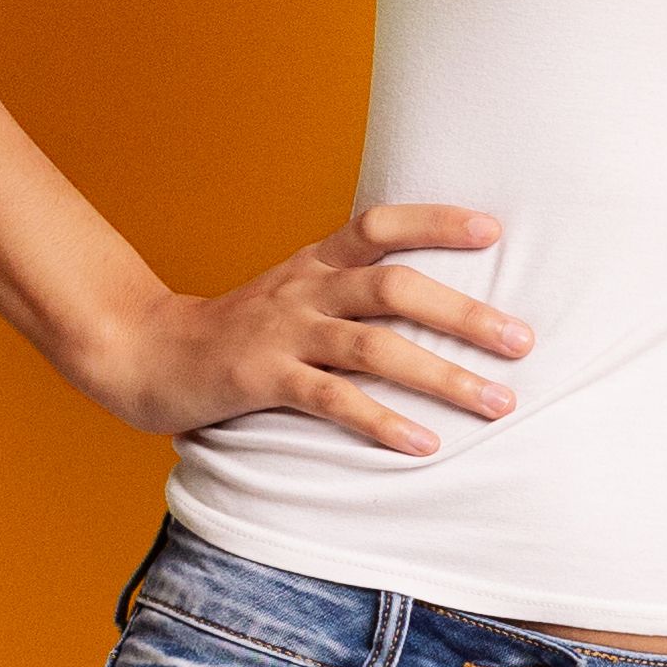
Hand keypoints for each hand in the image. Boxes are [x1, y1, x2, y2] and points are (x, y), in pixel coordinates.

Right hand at [81, 204, 529, 459]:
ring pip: (374, 347)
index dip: (436, 221)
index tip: (494, 231)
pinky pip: (331, 400)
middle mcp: (304, 289)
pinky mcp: (259, 380)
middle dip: (466, 315)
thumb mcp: (297, 293)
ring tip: (497, 403)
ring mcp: (281, 333)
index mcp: (316, 262)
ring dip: (443, 376)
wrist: (143, 353)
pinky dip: (381, 421)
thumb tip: (440, 304)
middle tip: (524, 342)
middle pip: (395, 287)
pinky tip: (423, 444)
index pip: (380, 224)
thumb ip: (354, 291)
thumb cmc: (241, 331)